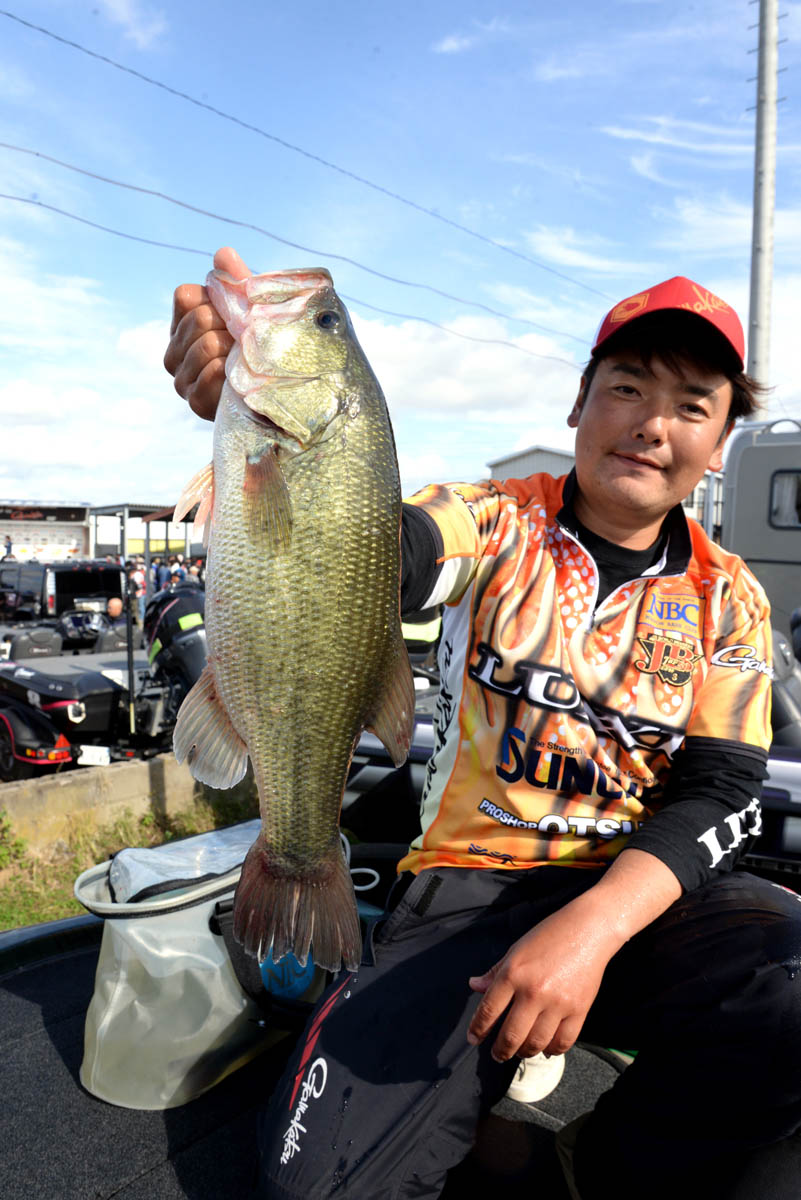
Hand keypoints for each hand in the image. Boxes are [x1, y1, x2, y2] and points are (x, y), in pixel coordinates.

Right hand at [163, 246, 251, 419]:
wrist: (280, 397)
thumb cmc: (263, 351)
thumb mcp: (254, 314)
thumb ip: (238, 283)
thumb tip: (223, 253)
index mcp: (183, 325)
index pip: (186, 296)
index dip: (217, 301)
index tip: (237, 316)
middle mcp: (174, 352)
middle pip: (199, 318)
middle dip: (231, 326)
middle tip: (247, 344)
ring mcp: (181, 379)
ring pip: (207, 344)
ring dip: (235, 350)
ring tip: (247, 362)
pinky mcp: (195, 402)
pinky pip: (212, 372)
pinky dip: (233, 372)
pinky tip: (242, 379)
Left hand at [466, 899, 621, 1060]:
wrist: (588, 930)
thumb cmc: (549, 935)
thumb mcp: (516, 949)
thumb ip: (495, 972)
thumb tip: (474, 986)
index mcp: (513, 973)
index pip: (489, 1010)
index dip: (478, 1029)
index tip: (473, 1039)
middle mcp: (533, 991)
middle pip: (511, 1035)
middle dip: (500, 1051)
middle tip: (496, 1055)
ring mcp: (557, 1003)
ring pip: (536, 1043)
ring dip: (525, 1052)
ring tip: (520, 1051)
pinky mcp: (578, 1010)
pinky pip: (562, 1042)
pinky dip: (552, 1049)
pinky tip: (546, 1047)